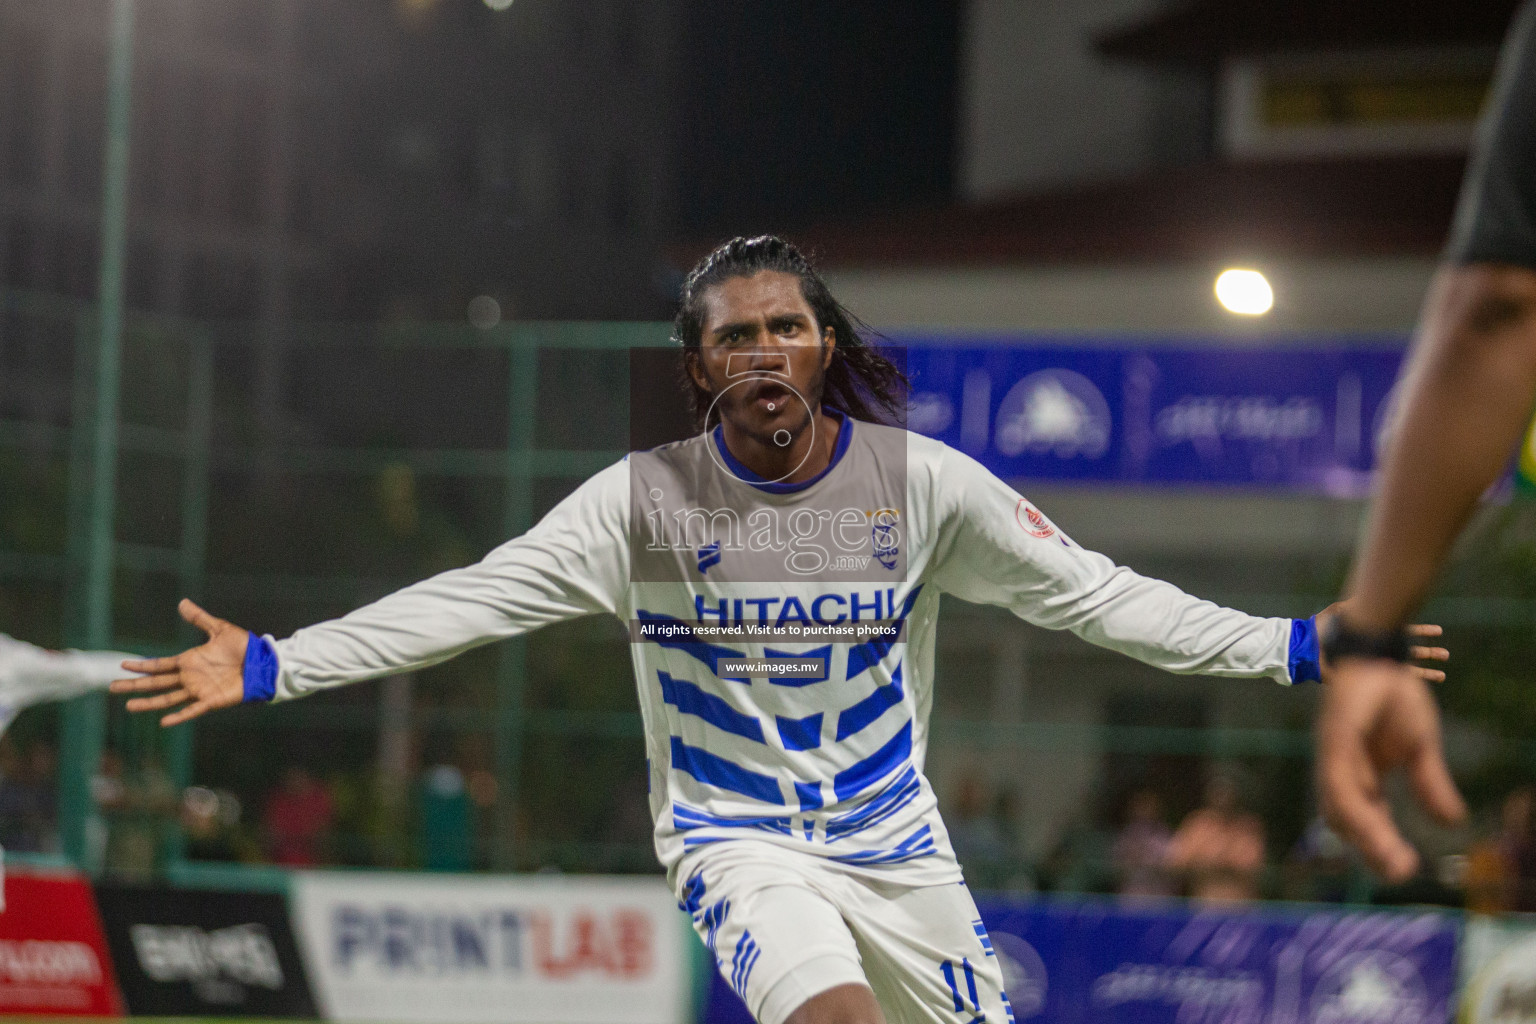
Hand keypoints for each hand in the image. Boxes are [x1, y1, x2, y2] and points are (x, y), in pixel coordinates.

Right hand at [110, 599, 249, 726]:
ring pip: (168, 698)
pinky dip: (179, 716)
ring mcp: (199, 690)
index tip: (122, 665)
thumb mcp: (219, 629)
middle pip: (156, 682)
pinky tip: (164, 722)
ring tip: (129, 705)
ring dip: (149, 702)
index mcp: (189, 661)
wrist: (263, 662)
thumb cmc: (244, 647)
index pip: (159, 665)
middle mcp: (190, 677)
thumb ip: (200, 618)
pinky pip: (192, 710)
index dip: (141, 666)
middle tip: (112, 687)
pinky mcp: (212, 701)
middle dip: (134, 685)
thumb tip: (182, 603)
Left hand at [1314, 602, 1449, 682]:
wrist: (1308, 649)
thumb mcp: (1338, 612)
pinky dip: (1408, 680)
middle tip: (1447, 655)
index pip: (1403, 632)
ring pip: (1405, 666)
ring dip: (1424, 669)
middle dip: (1428, 653)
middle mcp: (1376, 649)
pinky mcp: (1367, 674)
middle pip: (1409, 650)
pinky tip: (1424, 683)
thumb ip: (1352, 604)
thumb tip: (1364, 594)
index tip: (1439, 632)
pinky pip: (1391, 677)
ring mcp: (1373, 662)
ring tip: (1443, 670)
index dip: (1421, 632)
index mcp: (1373, 635)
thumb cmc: (1320, 631)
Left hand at [1314, 613, 1465, 881]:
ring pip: (1341, 808)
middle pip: (1346, 821)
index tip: (1403, 868)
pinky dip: (1353, 806)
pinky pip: (1339, 781)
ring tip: (1392, 861)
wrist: (1380, 654)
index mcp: (1359, 773)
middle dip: (1371, 849)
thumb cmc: (1394, 696)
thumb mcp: (1420, 747)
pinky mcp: (1333, 741)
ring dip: (1365, 837)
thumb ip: (1429, 784)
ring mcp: (1333, 755)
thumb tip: (1452, 823)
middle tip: (1398, 873)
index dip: (1381, 843)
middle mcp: (1340, 769)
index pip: (1366, 818)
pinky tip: (1370, 826)